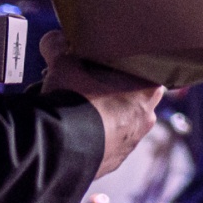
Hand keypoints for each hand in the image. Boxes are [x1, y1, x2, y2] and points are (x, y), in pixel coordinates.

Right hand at [39, 30, 162, 176]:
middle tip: (88, 85)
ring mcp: (131, 144)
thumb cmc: (74, 101)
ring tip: (78, 110)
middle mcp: (147, 118)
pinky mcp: (113, 163)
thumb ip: (60, 47)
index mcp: (147, 90)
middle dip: (112, 91)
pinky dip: (95, 138)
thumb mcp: (64, 65)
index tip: (110, 63)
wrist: (61, 150)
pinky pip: (108, 145)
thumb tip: (54, 38)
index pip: (147, 70)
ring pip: (121, 123)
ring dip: (104, 117)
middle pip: (133, 97)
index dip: (128, 65)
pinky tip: (76, 132)